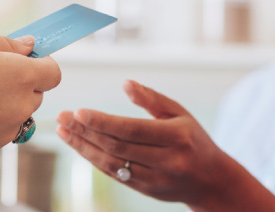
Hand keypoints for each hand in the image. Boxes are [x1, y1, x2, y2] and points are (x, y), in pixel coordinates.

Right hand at [0, 27, 60, 157]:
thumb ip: (8, 43)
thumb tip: (30, 47)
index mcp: (21, 76)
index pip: (54, 73)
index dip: (41, 64)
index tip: (23, 59)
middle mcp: (20, 107)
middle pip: (36, 94)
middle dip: (21, 83)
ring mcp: (5, 131)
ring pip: (17, 114)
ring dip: (4, 104)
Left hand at [56, 80, 267, 209]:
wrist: (212, 180)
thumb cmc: (193, 139)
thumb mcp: (180, 113)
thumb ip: (152, 98)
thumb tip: (125, 83)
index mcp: (178, 136)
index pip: (133, 130)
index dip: (103, 122)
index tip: (78, 111)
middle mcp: (167, 160)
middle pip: (118, 147)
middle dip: (86, 132)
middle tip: (63, 117)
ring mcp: (156, 179)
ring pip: (112, 163)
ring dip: (83, 147)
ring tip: (63, 130)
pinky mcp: (146, 190)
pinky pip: (115, 174)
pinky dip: (93, 159)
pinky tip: (79, 145)